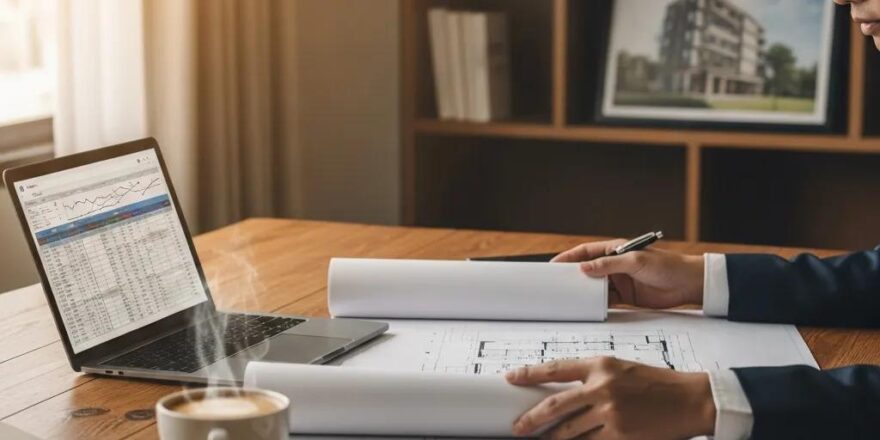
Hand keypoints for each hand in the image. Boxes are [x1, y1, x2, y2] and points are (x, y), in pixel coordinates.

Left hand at [506, 357, 715, 439]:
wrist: (690, 400)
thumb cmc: (655, 384)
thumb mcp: (620, 369)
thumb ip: (592, 377)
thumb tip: (560, 392)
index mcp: (601, 365)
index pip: (556, 368)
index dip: (529, 373)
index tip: (512, 377)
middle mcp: (603, 387)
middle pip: (555, 406)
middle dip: (532, 418)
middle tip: (518, 427)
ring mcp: (611, 414)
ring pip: (569, 431)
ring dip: (553, 438)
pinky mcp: (620, 436)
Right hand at [552, 239, 703, 307]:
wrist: (688, 284)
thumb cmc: (666, 265)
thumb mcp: (635, 261)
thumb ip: (609, 264)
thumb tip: (583, 268)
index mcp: (615, 250)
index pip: (585, 252)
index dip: (568, 258)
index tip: (553, 265)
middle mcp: (614, 265)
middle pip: (587, 270)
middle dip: (571, 277)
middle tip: (555, 285)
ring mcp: (619, 281)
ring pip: (594, 287)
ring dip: (583, 293)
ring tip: (567, 299)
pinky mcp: (626, 297)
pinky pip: (605, 301)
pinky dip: (596, 305)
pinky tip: (587, 309)